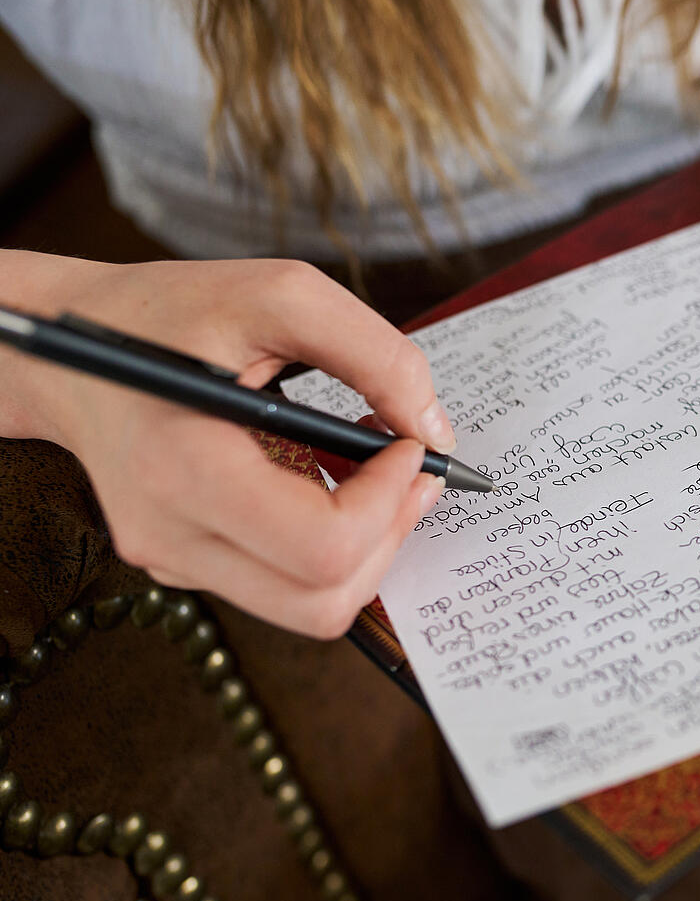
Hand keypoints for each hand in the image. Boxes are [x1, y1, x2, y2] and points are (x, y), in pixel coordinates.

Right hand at [1, 253, 451, 637]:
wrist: (63, 349)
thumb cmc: (165, 313)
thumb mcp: (277, 294)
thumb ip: (374, 353)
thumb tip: (435, 430)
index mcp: (183, 470)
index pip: (323, 546)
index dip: (389, 501)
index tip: (407, 442)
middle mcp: (170, 537)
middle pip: (326, 600)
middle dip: (392, 534)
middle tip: (411, 466)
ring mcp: (173, 560)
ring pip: (312, 606)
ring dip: (369, 544)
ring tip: (373, 470)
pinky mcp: (184, 562)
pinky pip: (283, 583)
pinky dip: (330, 542)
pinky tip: (325, 477)